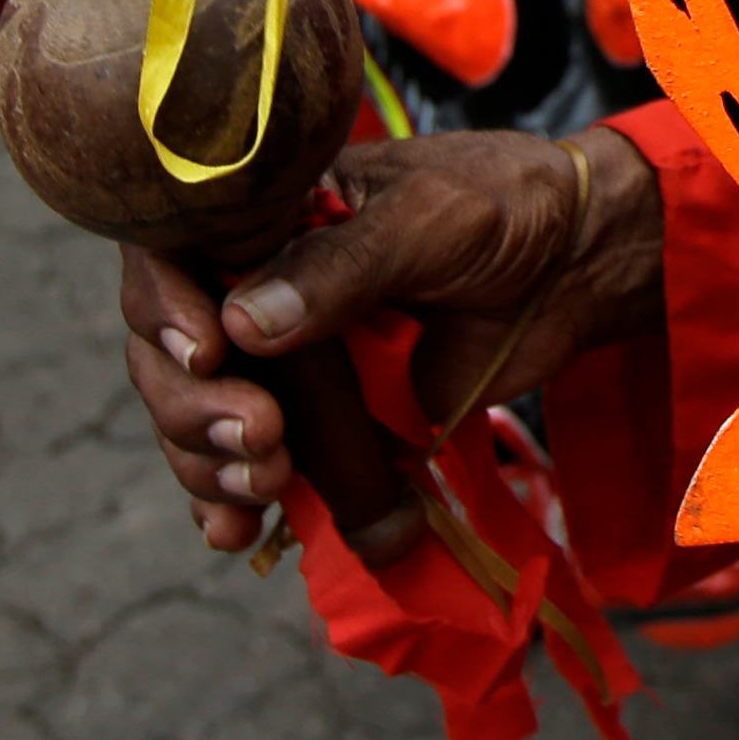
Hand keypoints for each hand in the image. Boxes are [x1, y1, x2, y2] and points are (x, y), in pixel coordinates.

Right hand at [121, 129, 666, 552]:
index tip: (204, 354)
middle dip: (195, 407)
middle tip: (259, 436)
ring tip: (262, 484)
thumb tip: (244, 323)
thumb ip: (342, 266)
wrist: (575, 263)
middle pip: (171, 354)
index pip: (169, 257)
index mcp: (264, 212)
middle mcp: (253, 283)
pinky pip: (254, 458)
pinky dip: (234, 499)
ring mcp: (284, 356)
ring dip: (210, 462)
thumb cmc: (503, 207)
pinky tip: (236, 531)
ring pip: (201, 416)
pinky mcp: (321, 413)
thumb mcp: (428, 218)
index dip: (163, 309)